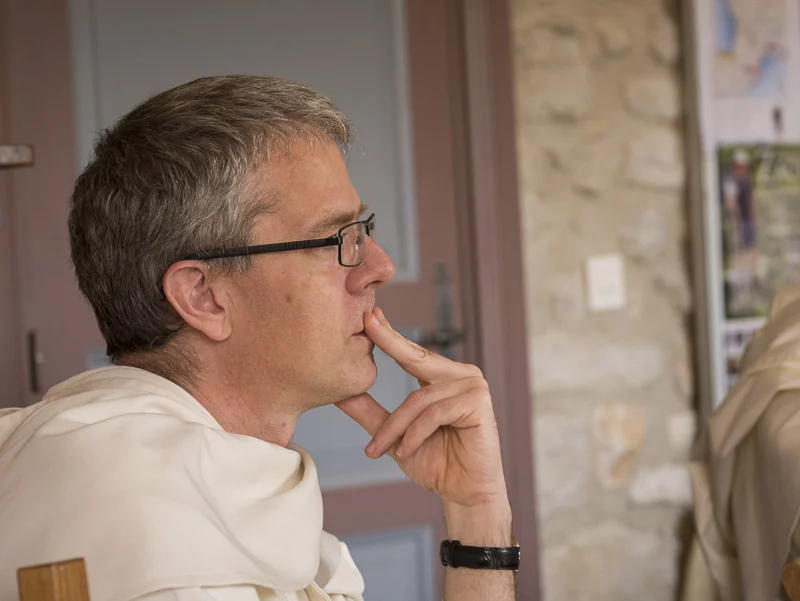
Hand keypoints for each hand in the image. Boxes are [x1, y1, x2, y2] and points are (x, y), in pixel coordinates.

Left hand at [336, 308, 508, 510]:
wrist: (464, 494)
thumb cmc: (434, 462)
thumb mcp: (394, 436)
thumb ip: (370, 412)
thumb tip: (339, 393)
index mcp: (444, 377)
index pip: (412, 352)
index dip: (389, 334)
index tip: (368, 315)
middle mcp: (462, 375)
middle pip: (416, 359)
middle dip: (388, 343)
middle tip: (365, 324)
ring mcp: (473, 386)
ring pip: (418, 398)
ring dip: (394, 427)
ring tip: (379, 450)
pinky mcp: (479, 403)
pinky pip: (434, 413)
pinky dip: (414, 434)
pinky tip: (404, 451)